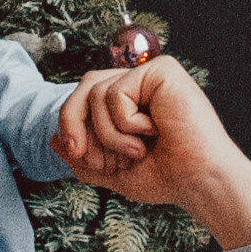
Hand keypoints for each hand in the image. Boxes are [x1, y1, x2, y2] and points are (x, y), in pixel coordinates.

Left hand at [53, 57, 250, 250]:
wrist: (198, 181)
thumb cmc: (167, 176)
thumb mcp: (112, 171)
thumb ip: (82, 156)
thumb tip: (52, 139)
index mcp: (131, 102)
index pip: (84, 99)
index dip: (74, 128)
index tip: (85, 159)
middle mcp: (140, 84)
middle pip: (84, 86)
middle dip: (76, 125)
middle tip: (92, 157)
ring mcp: (150, 75)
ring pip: (96, 92)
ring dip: (109, 133)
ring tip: (138, 149)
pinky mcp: (160, 70)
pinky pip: (116, 91)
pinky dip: (125, 122)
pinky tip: (153, 131)